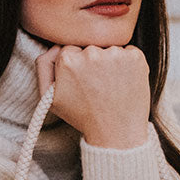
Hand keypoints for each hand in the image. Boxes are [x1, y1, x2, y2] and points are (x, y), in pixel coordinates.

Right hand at [35, 44, 149, 148]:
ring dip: (111, 64)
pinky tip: (124, 83)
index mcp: (67, 59)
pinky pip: (130, 53)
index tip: (83, 82)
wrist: (115, 133)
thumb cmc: (83, 117)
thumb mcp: (51, 98)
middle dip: (94, 64)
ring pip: (110, 50)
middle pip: (91, 48)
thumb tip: (55, 46)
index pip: (71, 50)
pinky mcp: (135, 58)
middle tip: (98, 87)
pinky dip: (128, 65)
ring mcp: (114, 54)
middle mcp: (90, 53)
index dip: (77, 67)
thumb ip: (44, 66)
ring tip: (111, 88)